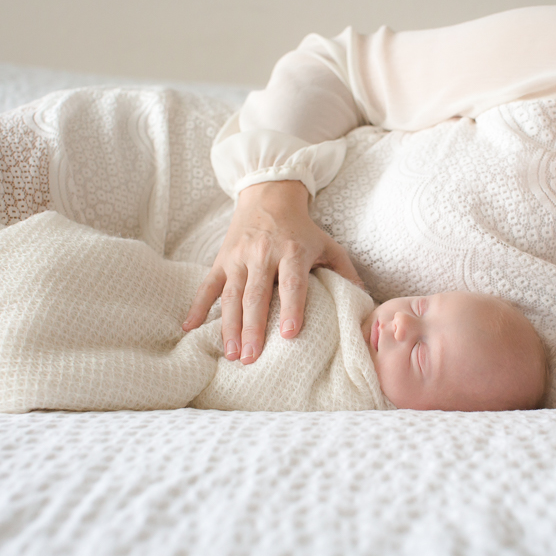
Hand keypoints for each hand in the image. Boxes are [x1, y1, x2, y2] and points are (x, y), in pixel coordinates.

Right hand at [182, 180, 361, 362]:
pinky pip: (207, 286)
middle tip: (253, 358)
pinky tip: (189, 328)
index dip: (292, 308)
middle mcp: (262, 255)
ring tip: (232, 354)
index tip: (290, 335)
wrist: (268, 196)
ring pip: (231, 296)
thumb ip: (346, 272)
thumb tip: (366, 302)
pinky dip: (197, 306)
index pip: (292, 284)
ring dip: (230, 327)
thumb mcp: (328, 244)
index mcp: (291, 252)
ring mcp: (238, 258)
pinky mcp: (221, 260)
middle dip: (254, 329)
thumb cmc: (302, 229)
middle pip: (257, 296)